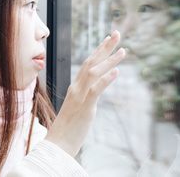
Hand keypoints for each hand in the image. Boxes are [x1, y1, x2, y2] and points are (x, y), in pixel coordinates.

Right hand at [45, 30, 124, 156]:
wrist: (57, 145)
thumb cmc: (68, 129)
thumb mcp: (78, 108)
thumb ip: (85, 97)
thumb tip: (93, 92)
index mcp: (75, 87)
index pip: (88, 64)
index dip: (99, 51)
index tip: (109, 40)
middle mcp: (76, 88)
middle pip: (91, 62)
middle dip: (105, 47)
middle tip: (117, 34)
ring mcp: (79, 96)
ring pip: (94, 72)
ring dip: (109, 60)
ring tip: (123, 51)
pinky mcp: (84, 107)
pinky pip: (95, 90)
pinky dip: (106, 79)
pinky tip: (117, 71)